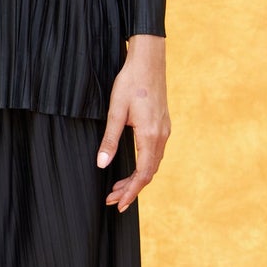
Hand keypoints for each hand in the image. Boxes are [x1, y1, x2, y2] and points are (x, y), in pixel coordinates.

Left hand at [97, 34, 169, 210]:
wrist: (149, 61)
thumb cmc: (130, 82)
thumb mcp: (115, 111)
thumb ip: (110, 139)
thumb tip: (102, 164)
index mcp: (150, 135)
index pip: (142, 174)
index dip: (130, 192)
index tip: (118, 204)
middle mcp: (161, 136)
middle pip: (148, 173)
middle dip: (130, 189)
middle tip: (112, 200)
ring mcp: (164, 131)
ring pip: (152, 164)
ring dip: (136, 178)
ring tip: (117, 187)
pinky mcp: (163, 125)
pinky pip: (155, 153)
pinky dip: (143, 166)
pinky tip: (131, 168)